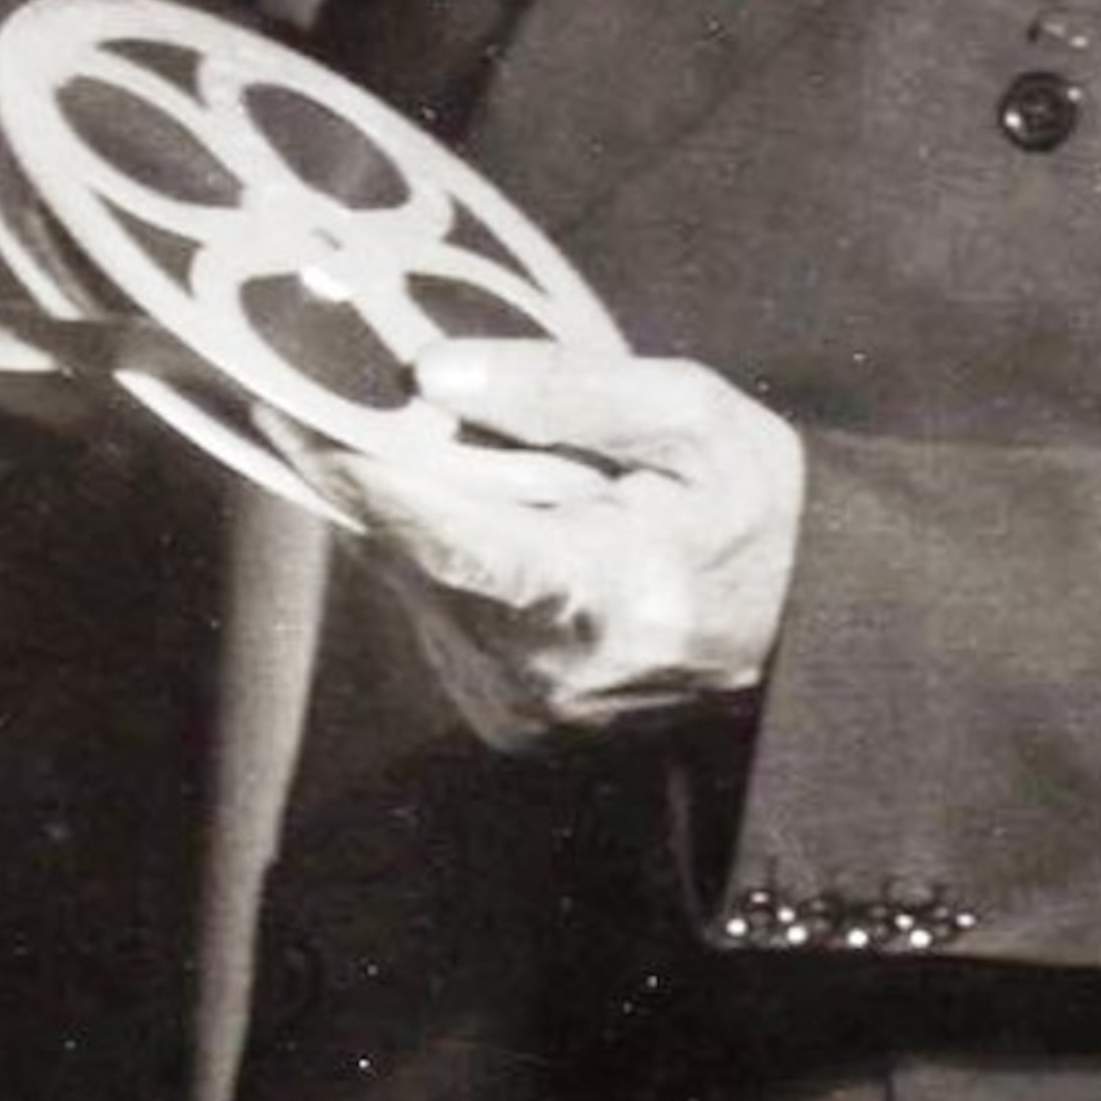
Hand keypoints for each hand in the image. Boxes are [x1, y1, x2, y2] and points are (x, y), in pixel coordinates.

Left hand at [303, 341, 806, 746]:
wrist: (808, 626)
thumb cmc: (753, 504)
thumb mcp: (687, 415)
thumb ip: (564, 390)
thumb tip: (435, 373)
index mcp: (603, 590)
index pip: (443, 535)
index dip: (358, 476)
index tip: (291, 413)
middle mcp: (552, 672)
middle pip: (411, 563)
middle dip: (377, 480)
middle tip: (352, 402)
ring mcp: (530, 711)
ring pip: (415, 594)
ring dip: (413, 523)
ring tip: (461, 465)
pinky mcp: (517, 726)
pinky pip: (439, 628)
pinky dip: (444, 569)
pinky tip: (496, 529)